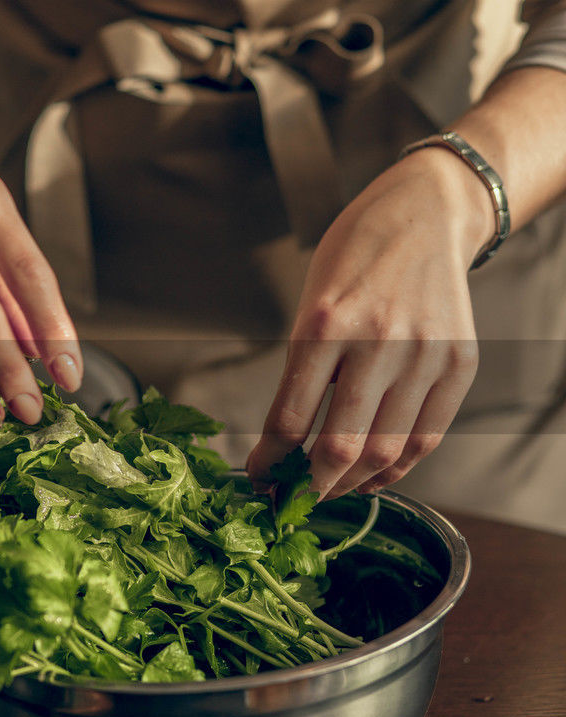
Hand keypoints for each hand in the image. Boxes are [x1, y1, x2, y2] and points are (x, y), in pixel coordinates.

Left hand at [246, 147, 490, 498]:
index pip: (290, 418)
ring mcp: (425, 354)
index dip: (270, 461)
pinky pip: (427, 437)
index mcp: (325, 325)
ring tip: (329, 492)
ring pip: (385, 451)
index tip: (258, 479)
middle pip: (340, 446)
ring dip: (351, 484)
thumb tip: (286, 443)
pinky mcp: (459, 364)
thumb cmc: (353, 258)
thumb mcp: (310, 303)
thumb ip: (304, 370)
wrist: (424, 215)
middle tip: (292, 501)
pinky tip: (373, 476)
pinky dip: (397, 468)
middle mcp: (378, 341)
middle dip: (309, 487)